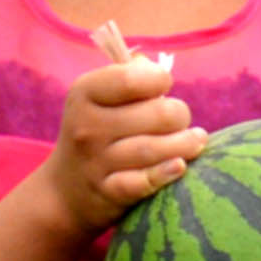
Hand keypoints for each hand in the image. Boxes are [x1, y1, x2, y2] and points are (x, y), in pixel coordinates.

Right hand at [40, 53, 202, 233]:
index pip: (132, 79)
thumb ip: (128, 76)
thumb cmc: (94, 131)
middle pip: (158, 114)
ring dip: (185, 144)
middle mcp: (87, 126)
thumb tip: (157, 67)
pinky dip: (164, 174)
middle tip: (179, 120)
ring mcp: (96, 162)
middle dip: (179, 115)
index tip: (164, 85)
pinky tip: (180, 166)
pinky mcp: (107, 193)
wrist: (64, 189)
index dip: (159, 80)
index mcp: (84, 93)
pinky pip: (142, 183)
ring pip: (154, 149)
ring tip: (196, 141)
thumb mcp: (97, 97)